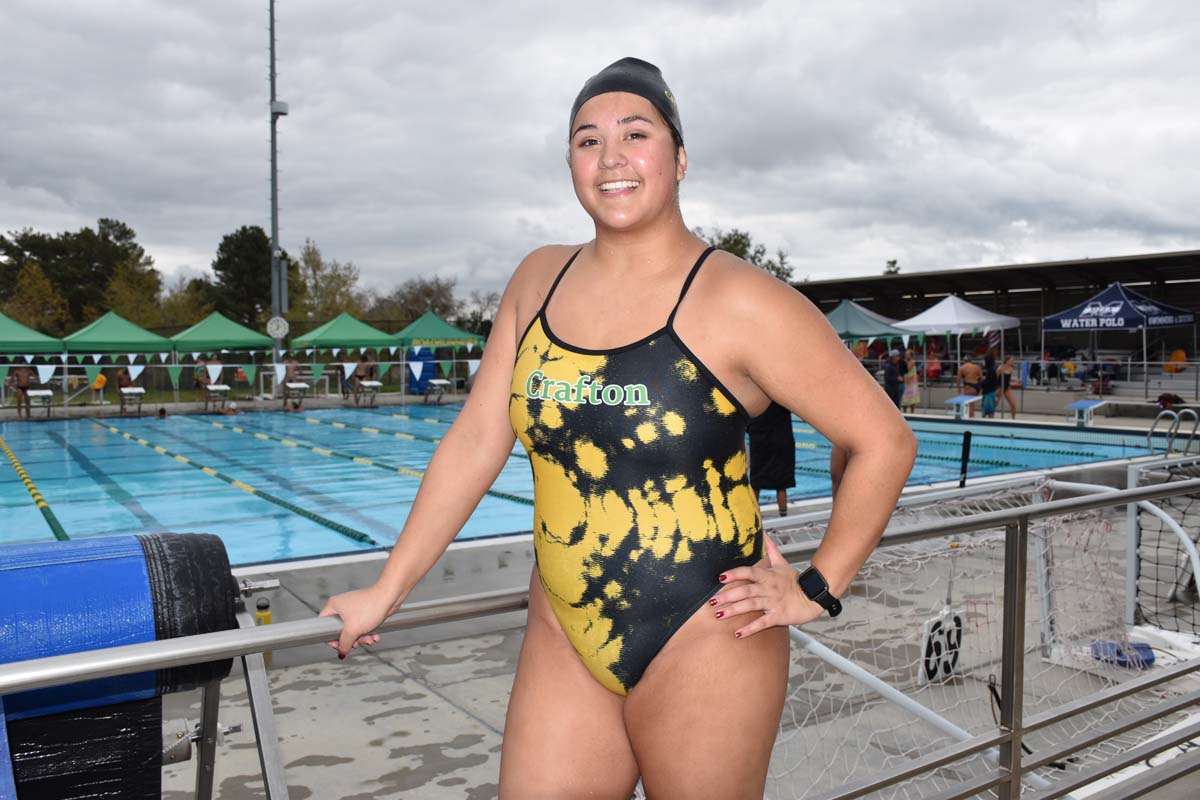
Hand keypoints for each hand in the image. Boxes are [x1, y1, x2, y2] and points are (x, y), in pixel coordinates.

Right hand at [318, 584, 395, 658]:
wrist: (389, 597)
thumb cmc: (369, 608)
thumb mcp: (352, 630)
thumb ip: (344, 644)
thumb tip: (341, 652)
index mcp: (334, 606)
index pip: (324, 624)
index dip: (329, 637)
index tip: (338, 645)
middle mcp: (342, 605)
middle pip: (340, 630)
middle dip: (351, 640)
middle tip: (357, 644)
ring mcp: (354, 608)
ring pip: (353, 629)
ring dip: (362, 638)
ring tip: (370, 640)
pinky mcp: (365, 610)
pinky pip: (363, 625)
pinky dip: (368, 632)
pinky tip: (375, 637)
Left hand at [711, 535, 826, 638]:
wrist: (813, 596)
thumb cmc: (795, 581)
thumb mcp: (782, 563)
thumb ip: (771, 549)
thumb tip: (764, 533)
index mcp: (767, 575)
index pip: (748, 572)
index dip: (734, 574)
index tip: (720, 577)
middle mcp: (768, 588)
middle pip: (745, 590)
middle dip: (728, 596)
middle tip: (712, 602)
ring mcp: (773, 602)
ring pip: (751, 605)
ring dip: (734, 610)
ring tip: (719, 616)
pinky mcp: (779, 615)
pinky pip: (763, 622)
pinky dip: (751, 628)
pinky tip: (739, 633)